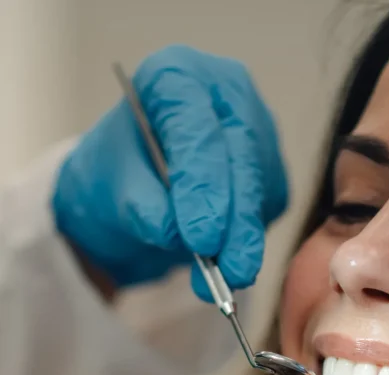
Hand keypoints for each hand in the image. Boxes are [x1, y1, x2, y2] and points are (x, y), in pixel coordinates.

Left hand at [53, 46, 287, 294]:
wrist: (137, 183)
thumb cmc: (120, 172)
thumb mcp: (112, 187)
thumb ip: (141, 205)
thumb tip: (174, 233)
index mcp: (176, 77)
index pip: (197, 127)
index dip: (202, 183)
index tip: (201, 237)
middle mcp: (225, 94)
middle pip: (242, 156)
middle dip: (237, 220)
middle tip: (229, 270)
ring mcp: (256, 129)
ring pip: (262, 185)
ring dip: (247, 238)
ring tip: (224, 279)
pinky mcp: (270, 167)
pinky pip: (270, 205)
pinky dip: (252, 237)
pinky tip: (230, 258)